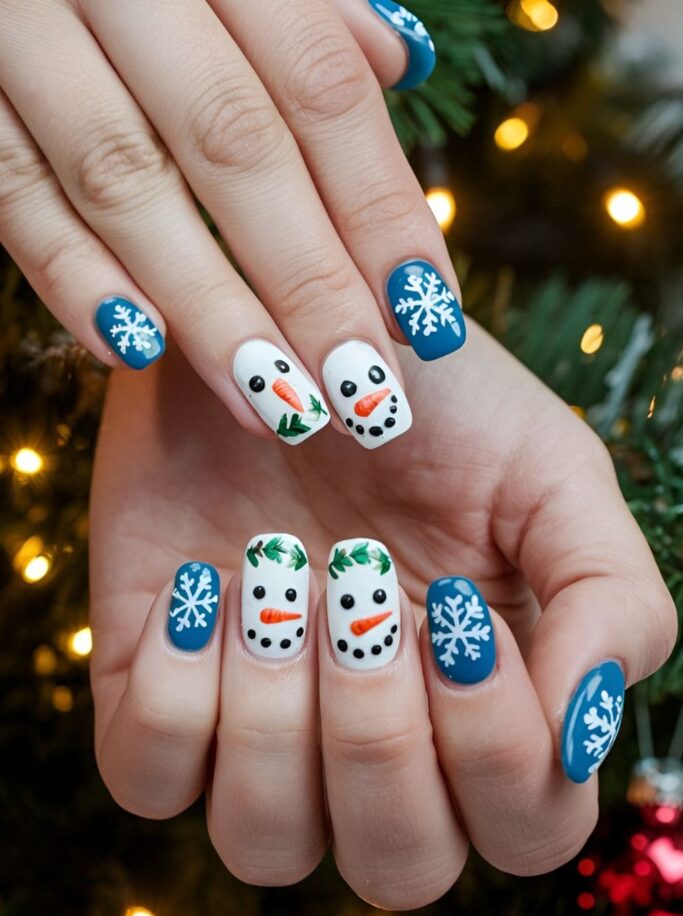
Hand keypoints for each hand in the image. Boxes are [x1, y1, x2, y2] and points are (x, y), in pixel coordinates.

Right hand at [0, 0, 459, 450]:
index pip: (322, 87)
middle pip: (237, 143)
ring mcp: (21, 24)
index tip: (424, 317)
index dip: (379, 208)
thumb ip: (307, 9)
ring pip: (123, 178)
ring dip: (206, 306)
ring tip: (275, 403)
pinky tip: (135, 353)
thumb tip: (400, 61)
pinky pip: (8, 188)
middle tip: (361, 392)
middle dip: (308, 281)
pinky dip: (69, 274)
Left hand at [89, 321, 675, 909]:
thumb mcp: (553, 475)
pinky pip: (148, 779)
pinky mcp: (156, 688)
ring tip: (276, 573)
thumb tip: (583, 733)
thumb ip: (612, 600)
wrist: (283, 324)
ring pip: (266, 843)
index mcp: (487, 708)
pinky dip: (174, 695)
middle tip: (360, 586)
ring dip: (275, 719)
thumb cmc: (433, 405)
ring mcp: (259, 726)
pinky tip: (196, 584)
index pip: (527, 827)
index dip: (499, 748)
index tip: (454, 600)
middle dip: (380, 736)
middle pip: (398, 865)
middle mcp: (376, 741)